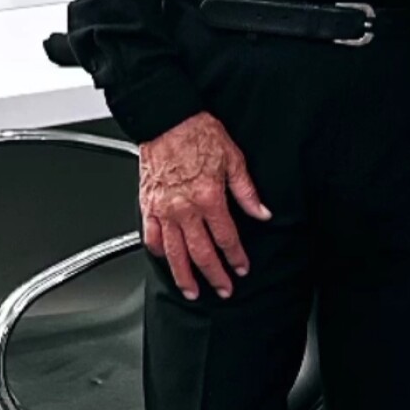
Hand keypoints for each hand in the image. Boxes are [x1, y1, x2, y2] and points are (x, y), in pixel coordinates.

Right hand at [139, 111, 270, 300]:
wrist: (167, 119)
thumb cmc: (198, 133)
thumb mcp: (233, 158)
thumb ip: (247, 191)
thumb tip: (262, 212)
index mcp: (209, 197)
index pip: (226, 237)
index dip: (236, 257)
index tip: (241, 268)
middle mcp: (184, 208)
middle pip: (201, 253)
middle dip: (214, 276)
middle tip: (223, 290)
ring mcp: (163, 209)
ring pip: (174, 253)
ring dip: (184, 276)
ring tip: (192, 291)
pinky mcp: (147, 205)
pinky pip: (150, 236)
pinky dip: (158, 252)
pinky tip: (166, 260)